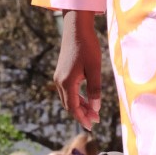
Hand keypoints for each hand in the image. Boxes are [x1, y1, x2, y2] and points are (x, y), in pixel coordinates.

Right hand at [54, 11, 102, 130]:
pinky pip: (68, 91)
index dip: (82, 118)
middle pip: (69, 105)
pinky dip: (77, 98)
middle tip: (96, 121)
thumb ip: (95, 89)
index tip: (92, 126)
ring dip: (80, 107)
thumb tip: (95, 108)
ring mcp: (59, 77)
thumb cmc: (87, 47)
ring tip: (93, 112)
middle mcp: (59, 82)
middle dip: (82, 114)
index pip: (73, 108)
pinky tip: (87, 100)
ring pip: (68, 99)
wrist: (76, 28)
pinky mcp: (61, 73)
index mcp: (67, 82)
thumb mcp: (94, 69)